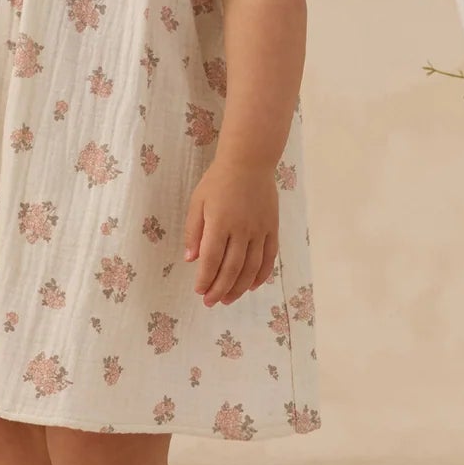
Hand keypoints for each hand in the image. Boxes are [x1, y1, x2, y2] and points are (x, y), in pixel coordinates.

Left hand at [184, 160, 277, 305]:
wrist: (249, 162)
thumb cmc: (218, 181)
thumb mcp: (197, 202)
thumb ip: (193, 232)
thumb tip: (191, 260)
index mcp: (220, 222)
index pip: (211, 259)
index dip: (205, 279)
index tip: (199, 291)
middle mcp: (241, 229)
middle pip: (232, 268)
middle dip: (220, 289)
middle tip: (210, 302)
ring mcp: (259, 230)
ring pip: (251, 267)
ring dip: (239, 287)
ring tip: (228, 299)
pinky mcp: (272, 229)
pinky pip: (269, 258)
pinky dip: (261, 275)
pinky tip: (251, 286)